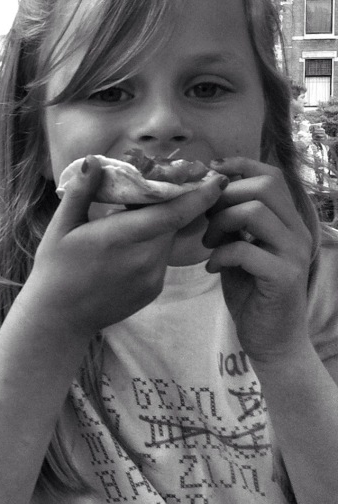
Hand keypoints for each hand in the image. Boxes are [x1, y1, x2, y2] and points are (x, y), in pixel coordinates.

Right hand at [22, 156, 228, 337]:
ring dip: (162, 222)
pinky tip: (130, 243)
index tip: (215, 177)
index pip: (172, 214)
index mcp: (120, 238)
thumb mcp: (60, 226)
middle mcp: (144, 260)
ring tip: (138, 212)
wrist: (59, 318)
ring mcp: (152, 278)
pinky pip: (161, 257)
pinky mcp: (153, 289)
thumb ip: (81, 192)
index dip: (197, 195)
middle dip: (174, 201)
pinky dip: (154, 243)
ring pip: (168, 239)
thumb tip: (94, 160)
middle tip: (165, 183)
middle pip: (174, 222)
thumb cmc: (54, 268)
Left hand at [203, 157, 313, 361]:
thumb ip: (230, 222)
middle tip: (207, 220)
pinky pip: (246, 249)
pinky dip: (221, 255)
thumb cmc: (251, 290)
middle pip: (264, 186)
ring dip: (221, 223)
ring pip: (256, 212)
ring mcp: (293, 253)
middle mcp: (297, 231)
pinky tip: (211, 267)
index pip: (272, 175)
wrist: (271, 338)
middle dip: (225, 196)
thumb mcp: (238, 247)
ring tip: (208, 244)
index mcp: (287, 221)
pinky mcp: (283, 276)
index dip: (240, 165)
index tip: (211, 171)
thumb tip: (205, 192)